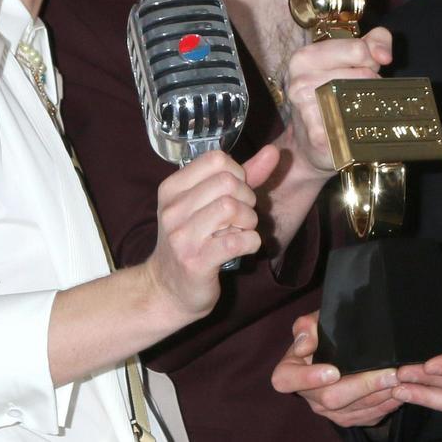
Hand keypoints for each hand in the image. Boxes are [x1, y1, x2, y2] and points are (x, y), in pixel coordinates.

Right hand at [144, 146, 278, 317]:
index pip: (216, 160)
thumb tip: (273, 151)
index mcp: (172, 188)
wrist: (168, 289)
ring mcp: (182, 236)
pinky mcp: (196, 261)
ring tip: (242, 230)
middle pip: (227, 182)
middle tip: (242, 215)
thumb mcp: (208, 204)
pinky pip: (237, 240)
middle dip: (246, 198)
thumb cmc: (193, 241)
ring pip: (231, 208)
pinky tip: (244, 246)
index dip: (237, 173)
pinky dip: (251, 241)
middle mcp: (172, 209)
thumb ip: (243, 177)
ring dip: (248, 220)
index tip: (235, 192)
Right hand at [270, 311, 402, 426]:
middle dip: (362, 385)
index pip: (286, 380)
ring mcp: (326, 411)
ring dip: (379, 395)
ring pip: (353, 409)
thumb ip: (306, 327)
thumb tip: (303, 346)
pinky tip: (398, 391)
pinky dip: (385, 404)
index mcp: (290, 371)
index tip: (333, 371)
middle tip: (387, 373)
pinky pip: (366, 416)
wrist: (341, 350)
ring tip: (399, 379)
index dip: (308, 378)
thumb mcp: (315, 322)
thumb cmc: (324, 333)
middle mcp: (307, 395)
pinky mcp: (346, 418)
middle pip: (329, 398)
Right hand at [280, 27, 393, 174]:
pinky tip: (354, 127)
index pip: (357, 49)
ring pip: (360, 97)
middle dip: (371, 84)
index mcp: (305, 57)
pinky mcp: (317, 135)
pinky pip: (353, 124)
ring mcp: (305, 109)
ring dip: (368, 104)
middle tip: (361, 93)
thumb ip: (374, 41)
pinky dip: (361, 125)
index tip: (366, 70)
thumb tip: (383, 55)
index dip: (370, 60)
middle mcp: (300, 81)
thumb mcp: (351, 59)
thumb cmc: (334, 95)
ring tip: (357, 109)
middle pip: (362, 74)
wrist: (311, 143)